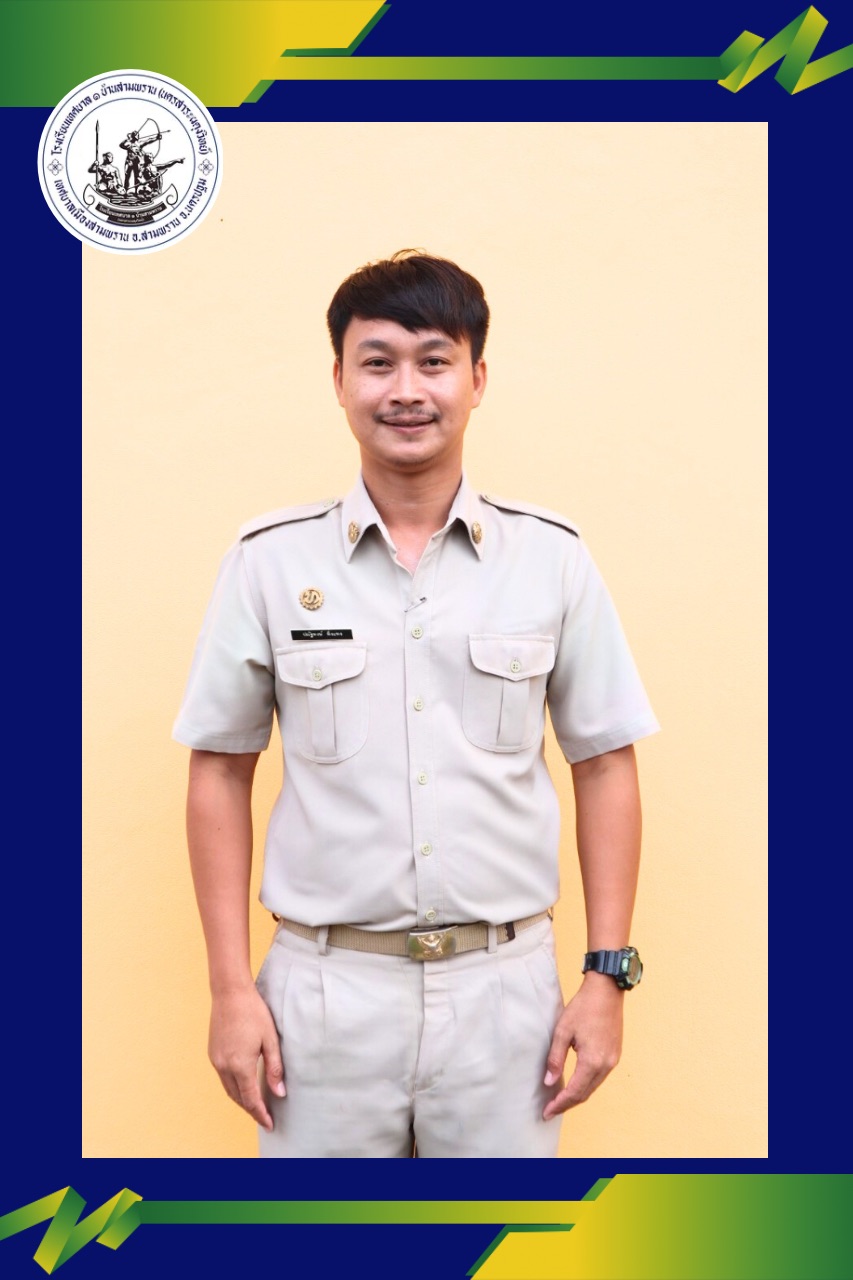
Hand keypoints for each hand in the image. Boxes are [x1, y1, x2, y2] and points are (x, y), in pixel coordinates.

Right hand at [208, 985, 284, 1130]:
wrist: (230, 992)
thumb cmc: (253, 1012)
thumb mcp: (270, 1039)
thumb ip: (275, 1068)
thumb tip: (280, 1093)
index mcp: (240, 1065)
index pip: (251, 1099)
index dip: (261, 1114)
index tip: (270, 1124)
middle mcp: (224, 1066)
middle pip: (238, 1098)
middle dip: (252, 1109)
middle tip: (265, 1117)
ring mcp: (216, 1060)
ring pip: (229, 1090)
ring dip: (242, 1100)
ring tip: (256, 1105)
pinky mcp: (213, 1053)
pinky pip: (223, 1078)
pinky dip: (234, 1087)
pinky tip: (244, 1085)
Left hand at [542, 973, 623, 1119]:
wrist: (606, 991)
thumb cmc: (583, 1007)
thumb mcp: (562, 1031)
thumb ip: (555, 1059)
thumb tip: (549, 1082)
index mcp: (592, 1061)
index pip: (574, 1092)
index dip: (559, 1104)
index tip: (546, 1112)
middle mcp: (606, 1065)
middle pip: (585, 1094)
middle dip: (567, 1104)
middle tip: (550, 1110)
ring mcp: (613, 1061)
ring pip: (593, 1087)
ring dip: (577, 1096)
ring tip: (560, 1101)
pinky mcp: (615, 1055)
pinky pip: (599, 1078)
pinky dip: (586, 1085)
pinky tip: (575, 1084)